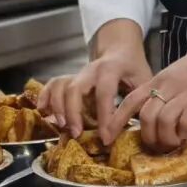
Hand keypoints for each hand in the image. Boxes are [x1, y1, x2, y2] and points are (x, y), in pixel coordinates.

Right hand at [37, 21, 151, 141]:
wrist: (120, 47)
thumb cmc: (133, 67)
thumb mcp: (144, 80)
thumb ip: (140, 101)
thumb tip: (140, 129)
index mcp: (111, 69)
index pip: (105, 94)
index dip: (105, 118)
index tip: (106, 139)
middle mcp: (91, 69)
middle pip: (75, 88)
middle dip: (73, 112)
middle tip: (76, 134)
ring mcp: (78, 73)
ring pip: (61, 86)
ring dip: (58, 107)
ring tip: (62, 127)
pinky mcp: (70, 77)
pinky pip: (53, 84)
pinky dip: (45, 96)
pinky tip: (43, 111)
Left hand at [106, 35, 186, 152]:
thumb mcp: (174, 76)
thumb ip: (163, 92)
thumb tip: (153, 117)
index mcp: (157, 81)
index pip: (130, 101)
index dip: (116, 120)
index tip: (108, 137)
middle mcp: (166, 86)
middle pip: (145, 116)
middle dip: (148, 137)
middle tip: (158, 147)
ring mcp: (183, 92)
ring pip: (162, 120)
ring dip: (166, 139)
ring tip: (174, 143)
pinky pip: (185, 120)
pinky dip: (183, 133)